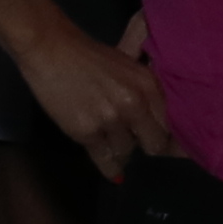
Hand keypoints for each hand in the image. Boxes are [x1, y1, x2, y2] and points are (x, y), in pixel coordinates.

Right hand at [13, 19, 172, 179]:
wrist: (51, 50)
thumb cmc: (90, 57)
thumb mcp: (128, 68)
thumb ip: (145, 92)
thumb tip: (157, 121)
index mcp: (148, 85)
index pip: (171, 123)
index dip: (170, 135)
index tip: (171, 145)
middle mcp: (135, 104)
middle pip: (154, 143)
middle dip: (147, 145)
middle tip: (140, 144)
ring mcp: (110, 119)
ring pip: (127, 151)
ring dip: (121, 150)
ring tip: (114, 142)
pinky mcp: (87, 132)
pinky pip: (105, 159)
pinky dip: (109, 168)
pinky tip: (114, 173)